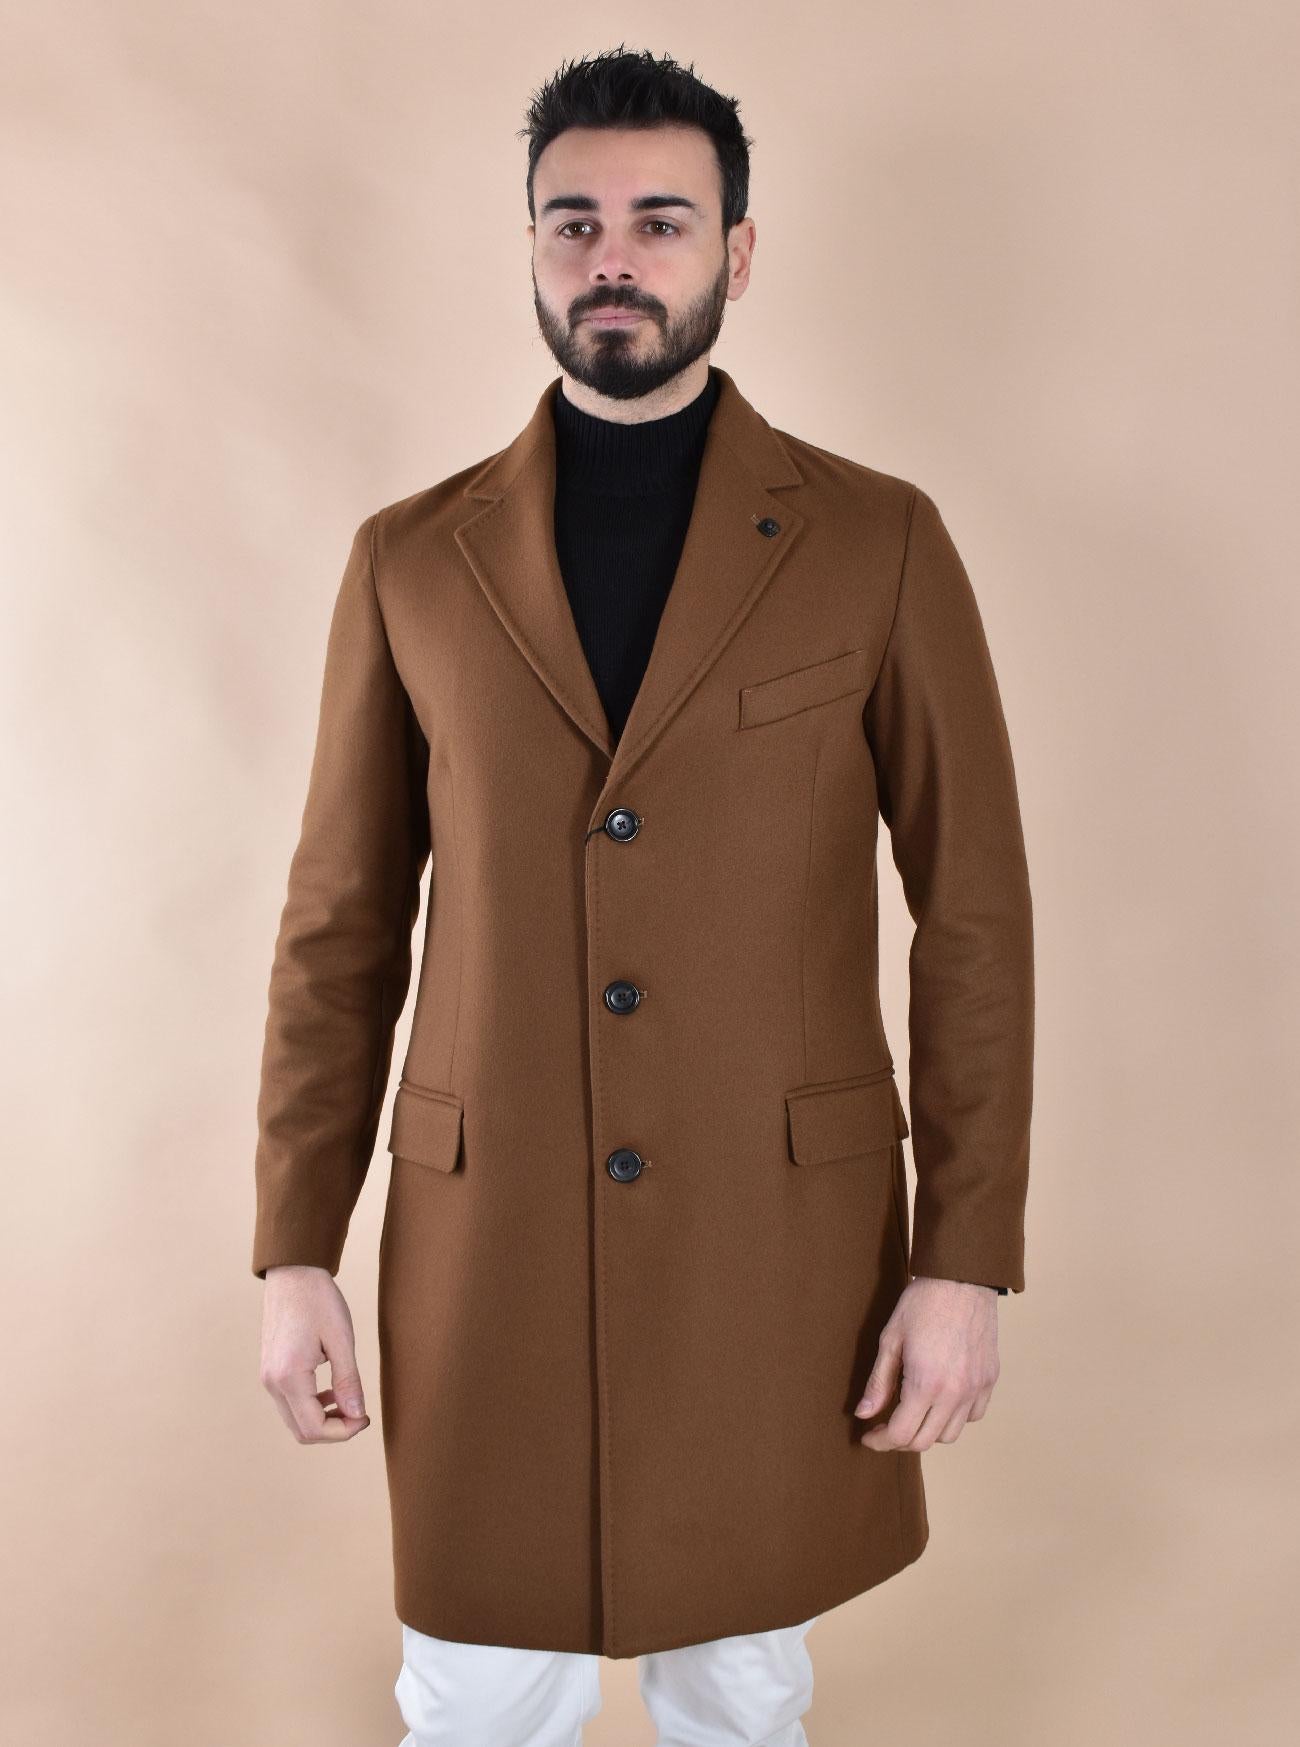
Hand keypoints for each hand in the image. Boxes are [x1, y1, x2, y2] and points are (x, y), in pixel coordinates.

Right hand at [259, 1265, 370, 1442]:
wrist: (293, 1273)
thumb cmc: (318, 1300)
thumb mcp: (341, 1340)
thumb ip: (348, 1381)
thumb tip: (357, 1415)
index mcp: (288, 1377)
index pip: (313, 1428)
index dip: (343, 1432)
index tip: (366, 1417)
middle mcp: (272, 1383)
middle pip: (302, 1431)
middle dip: (334, 1430)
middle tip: (361, 1413)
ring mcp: (268, 1377)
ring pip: (295, 1419)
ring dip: (323, 1419)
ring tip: (349, 1401)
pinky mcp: (270, 1370)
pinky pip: (290, 1402)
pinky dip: (312, 1405)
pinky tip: (332, 1390)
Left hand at [853, 1275, 999, 1450]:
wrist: (962, 1279)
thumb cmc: (923, 1303)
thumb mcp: (890, 1339)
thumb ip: (878, 1382)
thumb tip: (864, 1414)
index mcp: (926, 1383)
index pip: (901, 1434)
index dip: (880, 1441)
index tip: (869, 1437)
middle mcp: (955, 1393)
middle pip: (925, 1441)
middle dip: (900, 1440)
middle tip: (884, 1426)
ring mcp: (976, 1388)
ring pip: (951, 1434)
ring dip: (928, 1431)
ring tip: (912, 1412)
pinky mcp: (989, 1379)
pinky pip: (973, 1415)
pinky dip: (955, 1417)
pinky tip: (940, 1399)